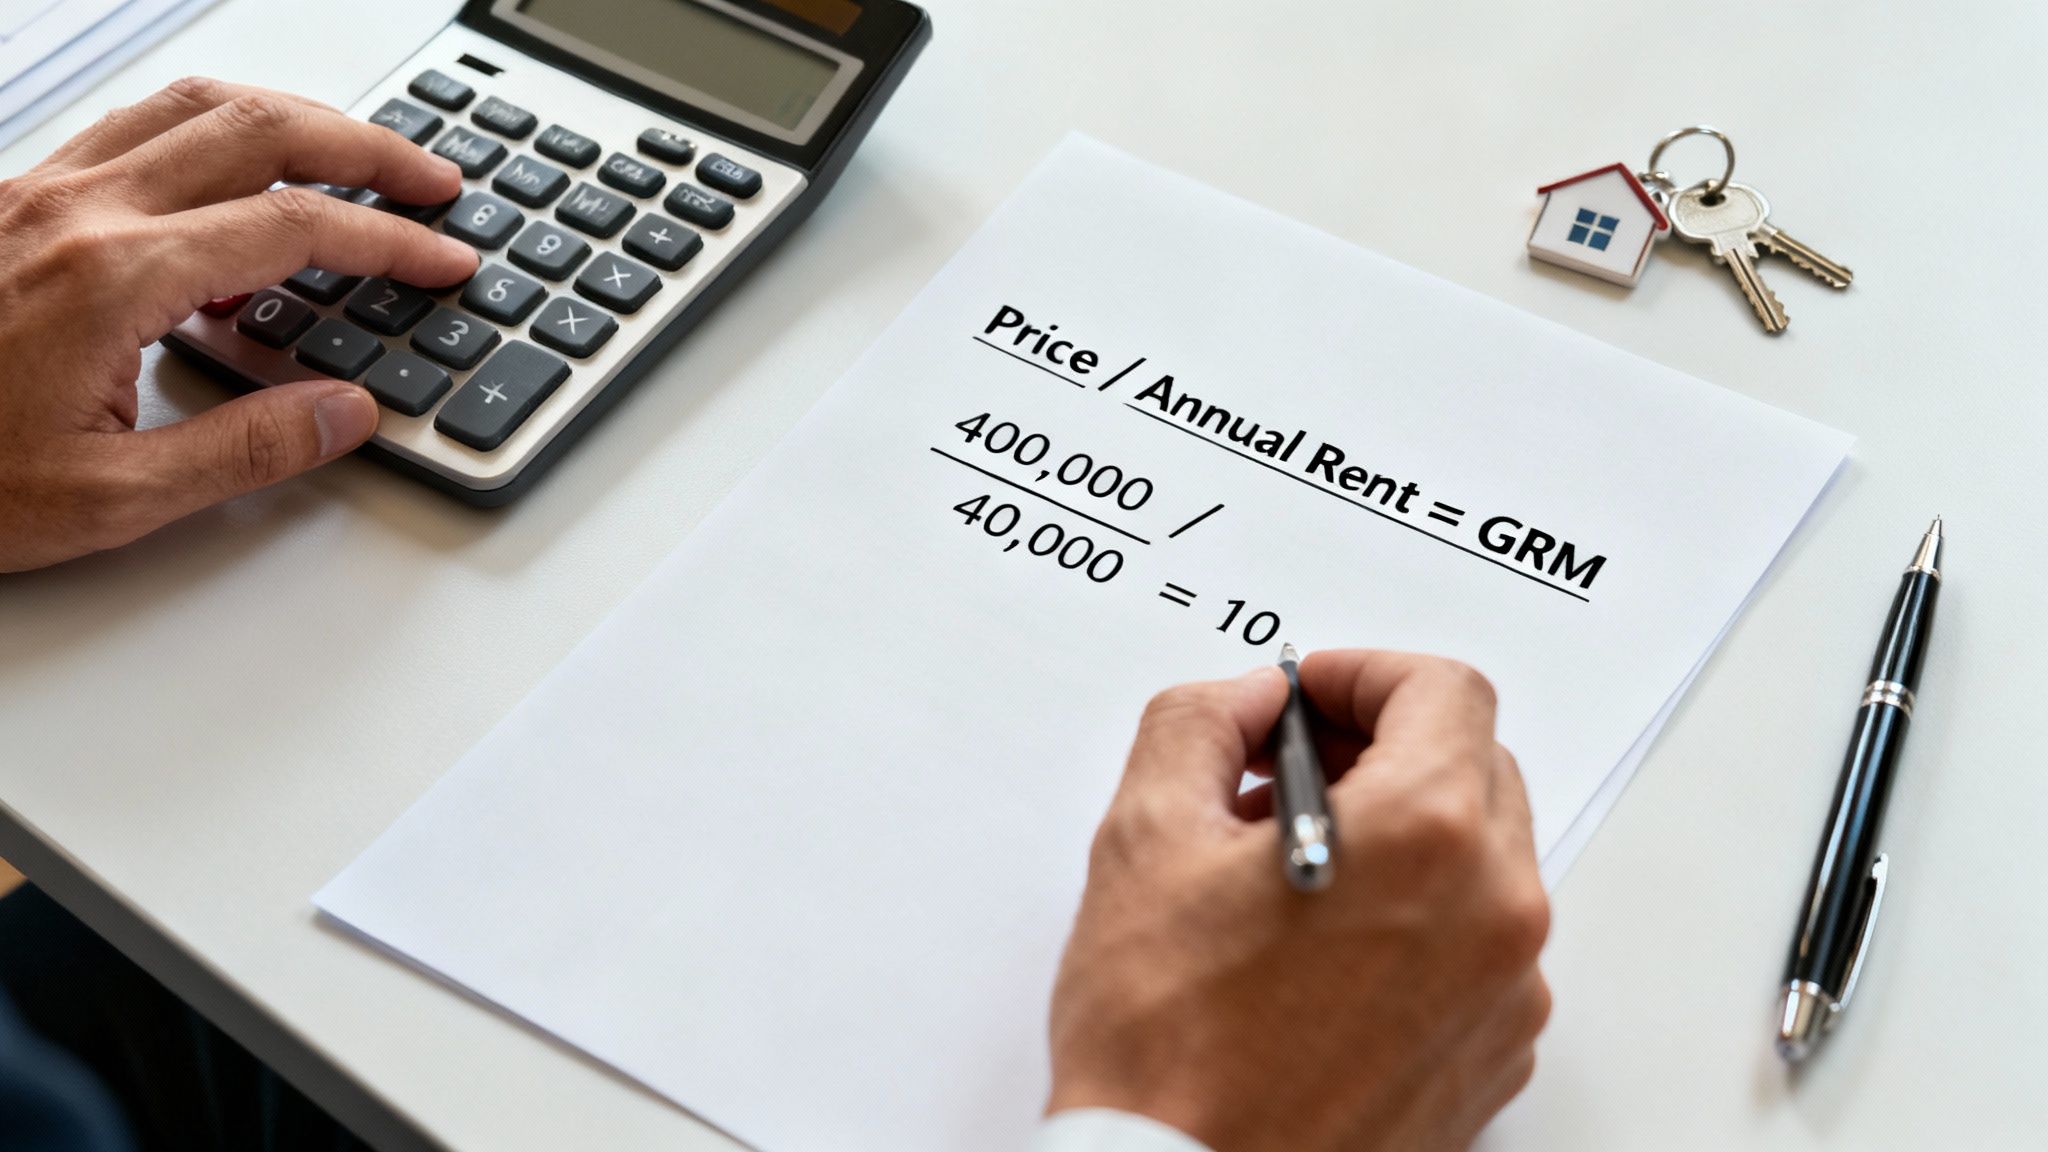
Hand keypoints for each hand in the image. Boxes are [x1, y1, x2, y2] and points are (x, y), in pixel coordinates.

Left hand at [0, 78, 477, 571]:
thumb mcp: (110, 501)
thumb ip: (245, 450)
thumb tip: (342, 411)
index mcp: (109, 277)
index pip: (293, 227)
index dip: (389, 238)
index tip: (443, 256)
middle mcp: (72, 211)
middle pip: (254, 129)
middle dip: (363, 145)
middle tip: (429, 178)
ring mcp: (34, 194)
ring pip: (191, 105)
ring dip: (290, 117)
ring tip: (354, 150)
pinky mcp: (8, 202)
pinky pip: (132, 129)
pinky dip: (212, 132)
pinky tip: (237, 173)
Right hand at [1047, 650, 1550, 1151]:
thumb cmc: (1166, 1049)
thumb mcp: (1146, 837)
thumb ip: (1202, 724)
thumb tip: (1248, 702)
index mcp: (1428, 838)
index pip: (1444, 690)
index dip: (1363, 672)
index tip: (1308, 697)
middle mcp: (1496, 913)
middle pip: (1472, 767)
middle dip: (1377, 747)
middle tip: (1284, 770)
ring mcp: (1505, 996)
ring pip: (1477, 859)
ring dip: (1395, 833)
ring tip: (1284, 869)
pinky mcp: (1492, 1060)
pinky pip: (1476, 946)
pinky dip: (1414, 918)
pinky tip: (1317, 946)